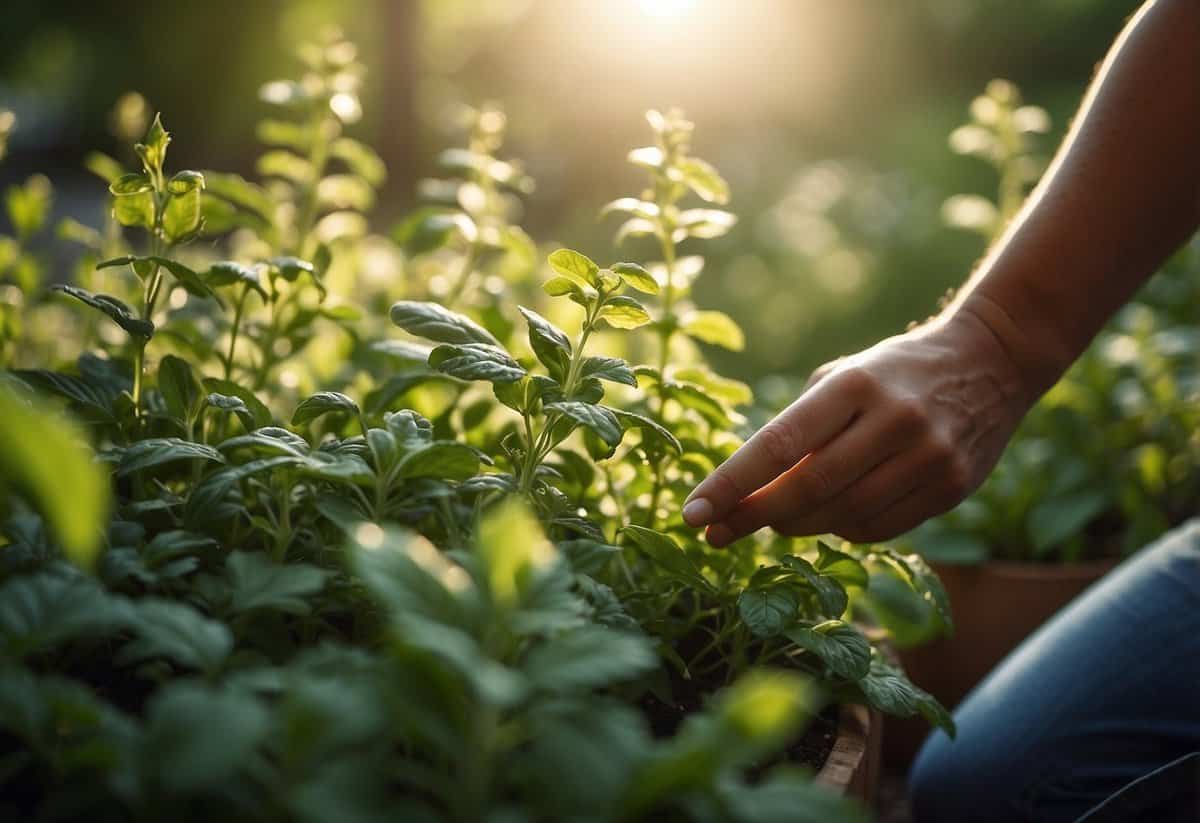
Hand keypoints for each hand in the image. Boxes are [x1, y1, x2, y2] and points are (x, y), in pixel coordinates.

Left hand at [681, 308, 1032, 545]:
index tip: (693, 513)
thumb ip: (800, 429)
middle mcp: (894, 421)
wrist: (991, 362)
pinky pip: (877, 528)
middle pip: (808, 490)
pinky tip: (829, 515)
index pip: (778, 445)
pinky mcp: (952, 488)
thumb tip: (747, 493)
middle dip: (753, 517)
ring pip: (842, 517)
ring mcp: (929, 458)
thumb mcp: (844, 377)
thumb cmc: (893, 372)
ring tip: (772, 520)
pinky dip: (842, 528)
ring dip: (796, 526)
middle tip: (715, 533)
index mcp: (855, 384)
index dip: (731, 484)